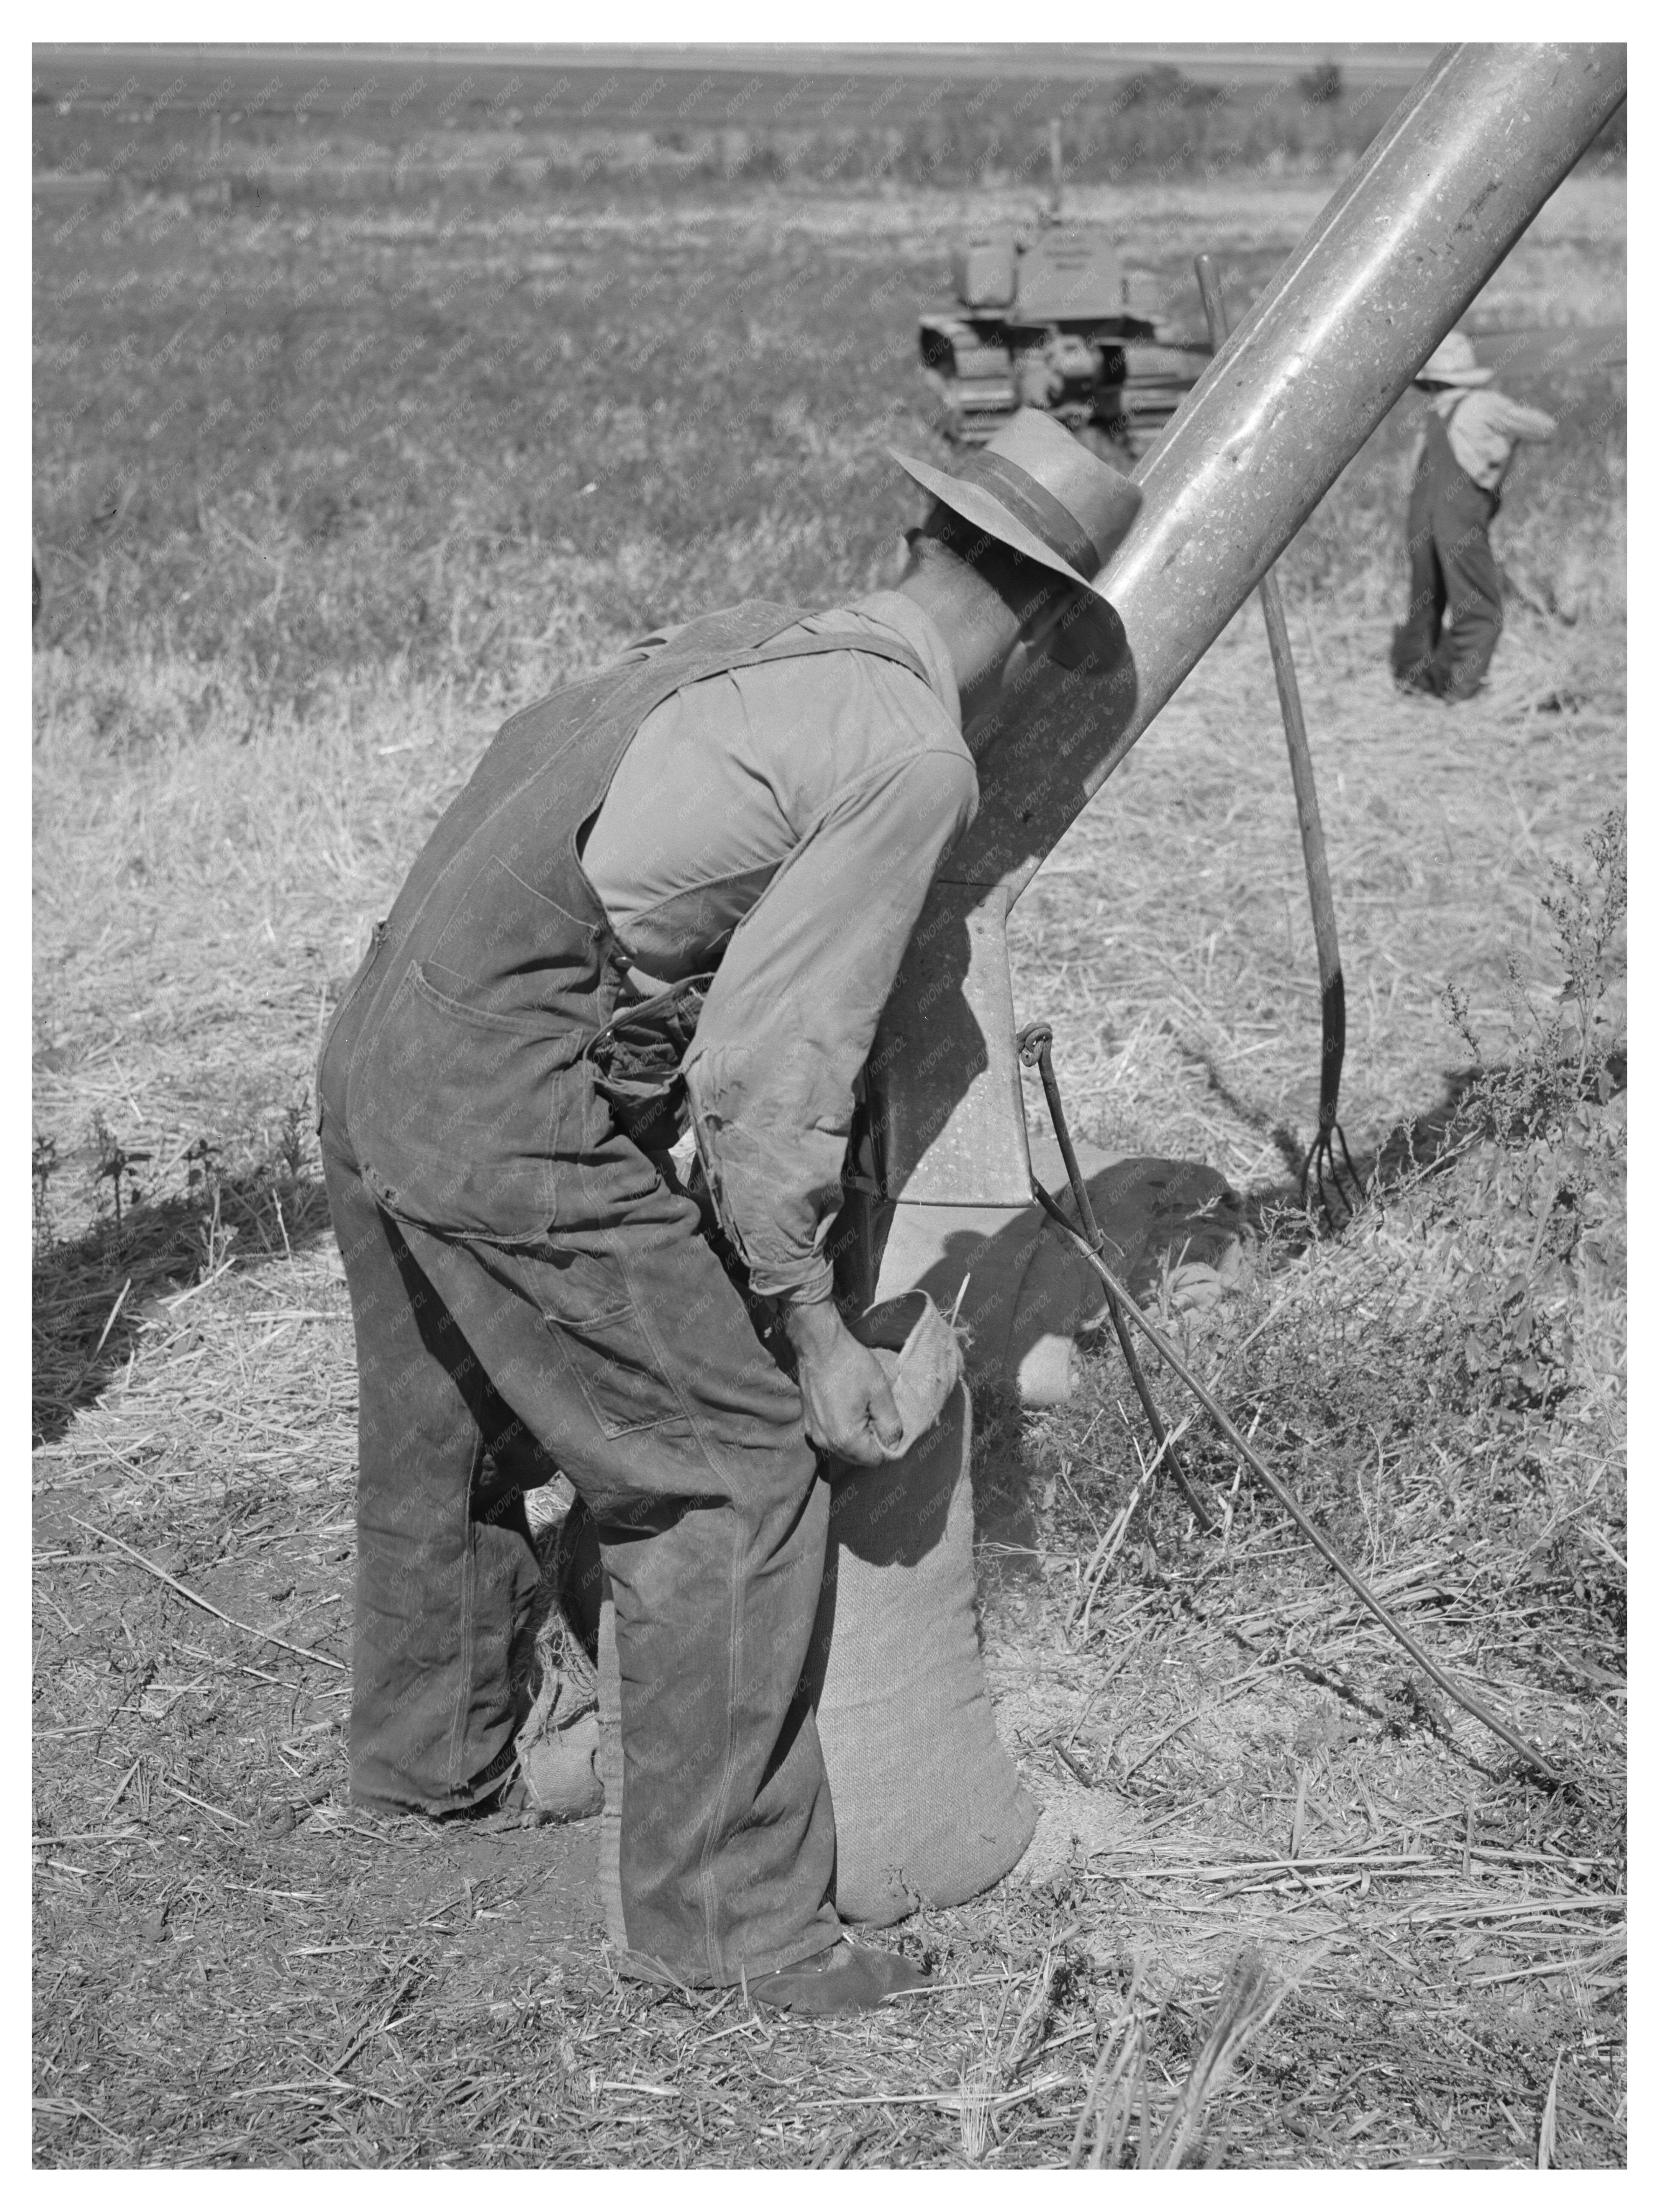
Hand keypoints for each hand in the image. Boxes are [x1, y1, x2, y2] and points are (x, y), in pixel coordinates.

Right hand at [783, 1298, 903, 1465]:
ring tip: (862, 1408)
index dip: (888, 1445)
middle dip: (872, 1442)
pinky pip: (832, 1437)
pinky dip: (844, 1429)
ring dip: (858, 1435)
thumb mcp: (880, 1393)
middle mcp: (825, 1442)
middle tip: (876, 1413)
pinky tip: (848, 1406)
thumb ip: (890, 1424)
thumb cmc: (851, 1365)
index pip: (875, 1460)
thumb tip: (894, 1444)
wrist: (819, 1345)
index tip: (889, 1423)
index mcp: (845, 1438)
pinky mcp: (809, 1423)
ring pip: (845, 1448)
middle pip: (858, 1458)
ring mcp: (814, 1433)